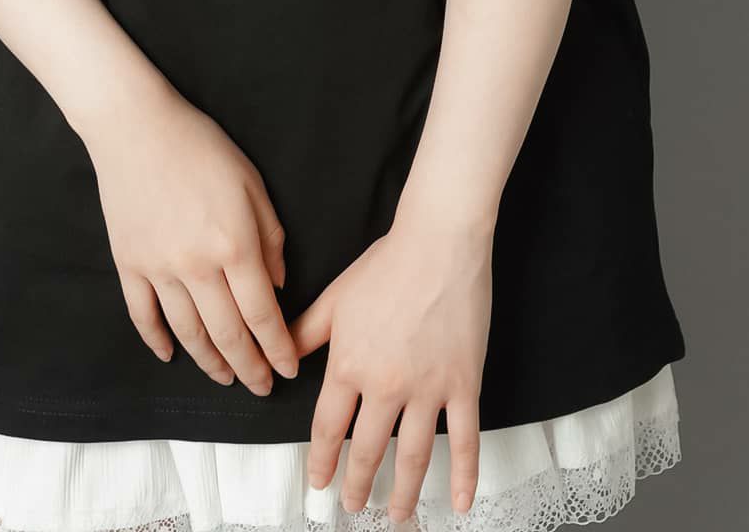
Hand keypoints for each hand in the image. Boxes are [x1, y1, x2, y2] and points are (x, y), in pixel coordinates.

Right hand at [82, 86, 299, 394]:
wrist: (134, 125)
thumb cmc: (200, 146)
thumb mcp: (251, 183)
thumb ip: (270, 238)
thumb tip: (278, 284)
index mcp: (234, 245)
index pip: (263, 314)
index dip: (278, 349)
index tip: (289, 369)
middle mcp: (197, 266)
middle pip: (228, 335)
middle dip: (250, 368)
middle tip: (262, 386)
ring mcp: (159, 269)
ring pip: (188, 333)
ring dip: (210, 363)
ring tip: (224, 378)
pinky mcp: (128, 264)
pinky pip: (143, 315)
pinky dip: (156, 341)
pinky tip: (170, 355)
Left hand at [288, 205, 491, 521]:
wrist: (437, 244)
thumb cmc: (386, 265)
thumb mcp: (335, 298)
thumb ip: (305, 332)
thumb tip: (282, 358)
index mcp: (349, 364)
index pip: (329, 426)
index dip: (322, 459)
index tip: (319, 481)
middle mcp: (385, 385)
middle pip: (367, 449)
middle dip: (358, 483)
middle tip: (354, 505)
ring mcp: (427, 389)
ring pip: (413, 456)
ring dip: (404, 492)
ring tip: (398, 515)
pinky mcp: (464, 385)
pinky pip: (466, 440)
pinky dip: (465, 476)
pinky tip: (460, 502)